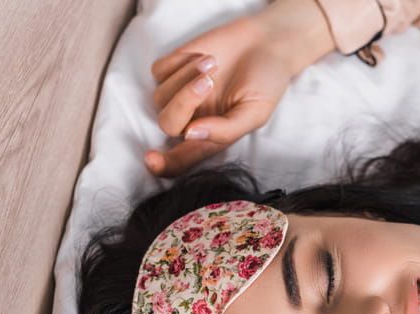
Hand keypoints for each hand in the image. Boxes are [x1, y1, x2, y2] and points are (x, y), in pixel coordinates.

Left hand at [145, 0, 334, 176]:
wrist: (267, 44)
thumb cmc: (265, 82)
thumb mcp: (255, 112)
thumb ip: (226, 130)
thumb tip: (191, 135)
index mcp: (211, 138)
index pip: (180, 160)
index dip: (163, 164)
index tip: (152, 159)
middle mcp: (192, 119)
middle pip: (168, 124)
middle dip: (184, 103)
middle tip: (209, 81)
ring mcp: (179, 93)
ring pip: (160, 96)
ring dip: (186, 78)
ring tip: (213, 63)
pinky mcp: (173, 68)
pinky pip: (159, 71)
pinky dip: (179, 63)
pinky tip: (205, 57)